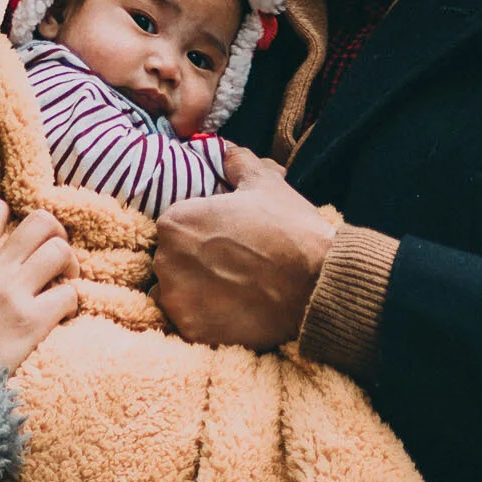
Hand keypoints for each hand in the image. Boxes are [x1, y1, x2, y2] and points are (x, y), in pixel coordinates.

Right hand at [0, 200, 79, 372]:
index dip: (12, 217)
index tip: (18, 239)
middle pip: (40, 222)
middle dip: (54, 233)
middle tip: (53, 254)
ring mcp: (13, 294)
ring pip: (60, 251)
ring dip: (68, 265)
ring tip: (65, 281)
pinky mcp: (31, 323)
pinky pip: (68, 294)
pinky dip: (71, 302)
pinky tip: (62, 313)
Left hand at [153, 146, 334, 349]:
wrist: (316, 283)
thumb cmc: (288, 228)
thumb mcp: (265, 182)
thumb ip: (237, 161)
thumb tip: (225, 151)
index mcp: (176, 221)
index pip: (173, 225)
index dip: (198, 229)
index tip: (220, 236)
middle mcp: (166, 260)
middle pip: (170, 258)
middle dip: (193, 259)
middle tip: (228, 262)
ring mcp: (177, 299)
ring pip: (173, 291)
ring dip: (193, 289)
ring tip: (228, 287)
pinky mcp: (191, 331)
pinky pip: (186, 321)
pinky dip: (203, 316)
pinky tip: (230, 309)